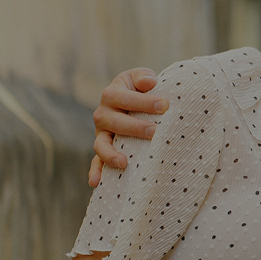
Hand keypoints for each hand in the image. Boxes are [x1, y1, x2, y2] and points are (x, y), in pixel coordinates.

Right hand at [87, 68, 163, 186]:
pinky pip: (96, 162)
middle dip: (134, 127)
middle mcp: (102, 114)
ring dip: (111, 154)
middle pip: (113, 122)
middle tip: (154, 131)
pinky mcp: (103, 149)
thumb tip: (149, 82)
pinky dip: (95, 171)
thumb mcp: (140, 77)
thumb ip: (143, 77)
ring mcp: (101, 134)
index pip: (124, 97)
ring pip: (101, 144)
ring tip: (124, 162)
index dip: (144, 101)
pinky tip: (96, 183)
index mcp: (111, 94)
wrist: (132, 100)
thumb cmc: (140, 89)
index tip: (165, 105)